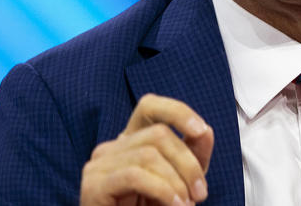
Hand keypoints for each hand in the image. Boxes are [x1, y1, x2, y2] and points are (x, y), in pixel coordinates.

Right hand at [80, 94, 213, 205]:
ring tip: (186, 205)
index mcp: (129, 141)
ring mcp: (99, 165)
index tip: (200, 131)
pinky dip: (162, 190)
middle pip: (158, 134)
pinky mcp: (94, 185)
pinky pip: (135, 176)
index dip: (177, 111)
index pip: (149, 106)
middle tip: (199, 194)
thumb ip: (193, 158)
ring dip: (177, 182)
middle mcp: (111, 147)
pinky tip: (174, 205)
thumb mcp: (180, 181)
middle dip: (187, 163)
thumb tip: (206, 131)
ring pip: (149, 155)